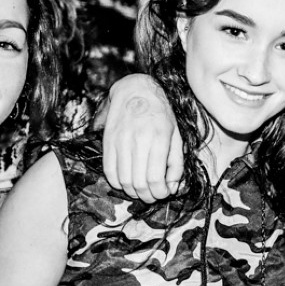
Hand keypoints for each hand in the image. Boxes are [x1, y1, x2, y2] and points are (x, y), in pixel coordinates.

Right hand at [100, 73, 183, 201]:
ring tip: (141, 190)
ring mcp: (120, 141)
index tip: (164, 193)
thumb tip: (172, 187)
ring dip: (132, 192)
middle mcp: (138, 141)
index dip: (160, 193)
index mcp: (158, 139)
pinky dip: (117, 183)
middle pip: (138, 183)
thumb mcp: (176, 136)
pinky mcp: (108, 141)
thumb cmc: (161, 114)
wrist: (135, 89)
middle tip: (152, 195)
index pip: (155, 179)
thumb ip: (176, 163)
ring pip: (122, 180)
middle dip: (147, 196)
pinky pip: (109, 171)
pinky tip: (126, 181)